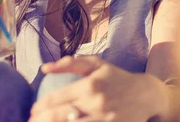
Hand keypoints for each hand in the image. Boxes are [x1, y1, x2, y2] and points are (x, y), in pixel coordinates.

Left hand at [30, 56, 160, 121]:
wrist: (147, 95)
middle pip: (58, 117)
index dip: (39, 107)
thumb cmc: (118, 78)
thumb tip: (44, 68)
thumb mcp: (98, 65)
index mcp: (90, 85)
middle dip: (39, 121)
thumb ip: (71, 63)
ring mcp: (103, 120)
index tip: (32, 111)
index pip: (55, 99)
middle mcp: (95, 104)